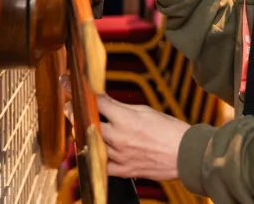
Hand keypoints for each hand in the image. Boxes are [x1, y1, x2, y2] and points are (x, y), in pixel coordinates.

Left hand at [62, 75, 188, 180]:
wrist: (185, 155)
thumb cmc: (170, 130)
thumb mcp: (145, 110)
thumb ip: (121, 108)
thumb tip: (106, 104)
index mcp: (125, 119)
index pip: (95, 101)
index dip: (79, 90)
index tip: (67, 83)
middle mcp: (119, 138)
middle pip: (86, 123)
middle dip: (74, 112)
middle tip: (70, 105)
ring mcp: (119, 156)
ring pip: (90, 144)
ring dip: (82, 133)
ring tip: (80, 125)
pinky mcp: (124, 170)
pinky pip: (102, 164)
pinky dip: (95, 156)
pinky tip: (92, 149)